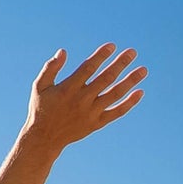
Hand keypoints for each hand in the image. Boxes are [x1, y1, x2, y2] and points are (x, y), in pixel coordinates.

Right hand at [25, 43, 145, 150]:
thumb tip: (63, 51)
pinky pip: (117, 112)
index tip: (112, 46)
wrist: (44, 137)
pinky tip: (140, 92)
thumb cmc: (41, 108)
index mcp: (67, 88)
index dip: (100, 56)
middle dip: (120, 64)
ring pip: (115, 94)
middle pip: (105, 78)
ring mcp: (90, 112)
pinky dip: (129, 102)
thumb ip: (50, 68)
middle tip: (133, 52)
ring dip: (130, 81)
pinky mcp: (97, 123)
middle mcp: (81, 100)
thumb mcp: (39, 86)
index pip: (88, 68)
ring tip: (143, 69)